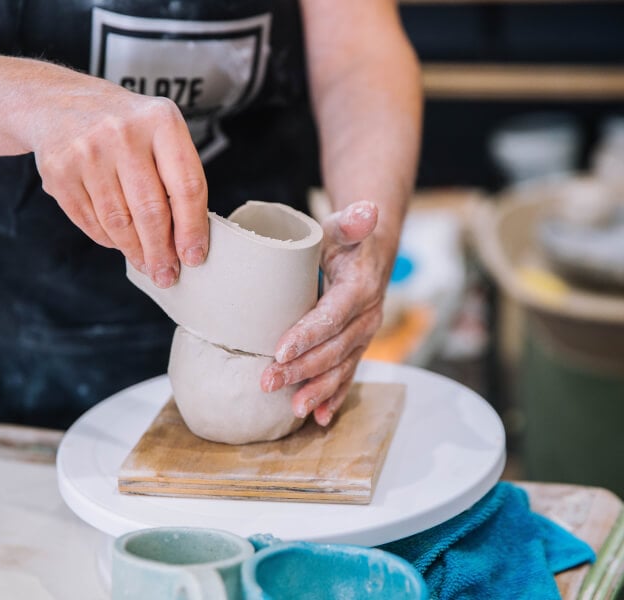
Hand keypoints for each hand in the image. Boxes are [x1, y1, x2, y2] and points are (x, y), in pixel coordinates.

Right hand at [30, 74, 208, 287]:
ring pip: (119, 223)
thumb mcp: (159, 133)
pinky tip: (119, 242)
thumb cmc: (125, 127)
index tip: (194, 257)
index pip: (186, 186)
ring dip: (135, 252)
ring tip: (146, 265)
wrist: (58, 103)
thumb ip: (176, 178)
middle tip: (167, 275)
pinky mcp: (59, 172)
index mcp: (161, 120)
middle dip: (161, 252)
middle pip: (151, 211)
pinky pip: (91, 222)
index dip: (192, 229)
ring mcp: (87, 151)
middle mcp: (123, 132)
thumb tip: (187, 242)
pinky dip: (108, 239)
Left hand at [260, 200, 392, 425]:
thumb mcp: (344, 227)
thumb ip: (352, 222)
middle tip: (267, 381)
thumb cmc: (345, 239)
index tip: (280, 350)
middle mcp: (367, 317)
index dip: (309, 334)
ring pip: (341, 368)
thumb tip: (369, 210)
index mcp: (361, 289)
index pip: (333, 316)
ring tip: (293, 407)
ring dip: (317, 389)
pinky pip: (347, 376)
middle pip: (334, 349)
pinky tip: (319, 417)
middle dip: (302, 369)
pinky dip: (334, 397)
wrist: (369, 253)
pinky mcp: (356, 347)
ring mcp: (363, 337)